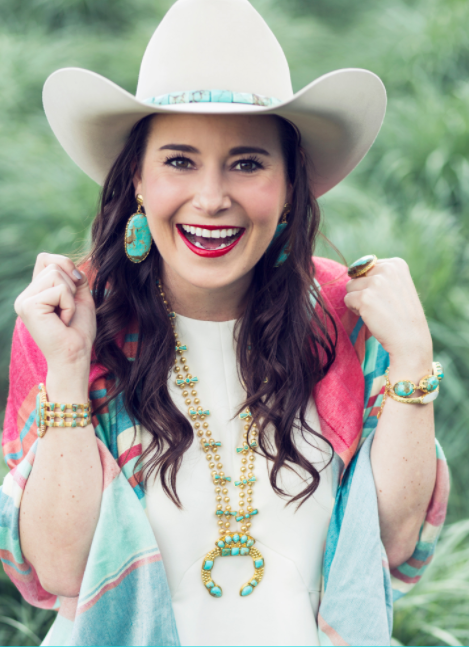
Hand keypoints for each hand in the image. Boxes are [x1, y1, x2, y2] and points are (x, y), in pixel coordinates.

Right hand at [14, 254, 96, 391]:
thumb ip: (73, 276)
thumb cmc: (78, 330)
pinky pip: (59, 290)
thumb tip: (67, 262)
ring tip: (64, 316)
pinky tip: (62, 322)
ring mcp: (24, 301)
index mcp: (34, 292)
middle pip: (53, 265)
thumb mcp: (79, 296)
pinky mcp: (28, 306)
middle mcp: (25, 296)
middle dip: (71, 286)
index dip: (66, 266)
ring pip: (55, 274)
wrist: (75, 355)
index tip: (74, 289)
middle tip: (67, 311)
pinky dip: (69, 305)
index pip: (46, 259)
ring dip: (70, 296)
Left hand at [344, 258, 431, 367]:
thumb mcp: (398, 286)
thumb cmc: (402, 316)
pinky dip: (354, 310)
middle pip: (356, 275)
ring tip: (375, 310)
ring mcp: (376, 283)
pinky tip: (370, 316)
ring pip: (350, 287)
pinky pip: (347, 299)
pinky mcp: (365, 297)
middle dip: (363, 290)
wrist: (410, 339)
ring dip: (358, 300)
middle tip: (380, 305)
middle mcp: (387, 269)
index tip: (387, 296)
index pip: (367, 266)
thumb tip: (352, 269)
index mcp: (396, 264)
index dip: (371, 284)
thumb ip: (380, 275)